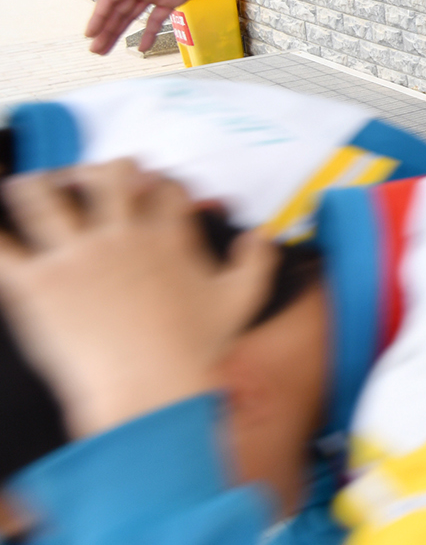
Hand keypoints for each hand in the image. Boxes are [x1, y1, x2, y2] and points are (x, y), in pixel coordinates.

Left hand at [0, 161, 273, 438]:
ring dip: (34, 187)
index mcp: (166, 238)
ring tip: (25, 185)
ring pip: (45, 200)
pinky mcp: (38, 286)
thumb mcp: (241, 302)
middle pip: (105, 178)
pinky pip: (3, 249)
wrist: (150, 391)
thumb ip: (256, 261)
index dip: (156, 181)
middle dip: (97, 172)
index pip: (161, 188)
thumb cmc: (195, 351)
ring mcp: (76, 258)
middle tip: (86, 178)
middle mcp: (120, 237)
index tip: (150, 184)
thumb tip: (261, 234)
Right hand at [85, 0, 225, 54]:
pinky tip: (142, 47)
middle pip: (118, 12)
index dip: (99, 17)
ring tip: (106, 50)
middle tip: (95, 49)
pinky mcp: (170, 2)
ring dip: (119, 34)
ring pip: (132, 18)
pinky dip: (148, 34)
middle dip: (106, 30)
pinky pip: (155, 21)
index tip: (90, 33)